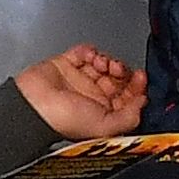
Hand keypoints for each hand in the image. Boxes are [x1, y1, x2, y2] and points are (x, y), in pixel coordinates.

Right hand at [14, 45, 147, 142]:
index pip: (128, 97)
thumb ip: (129, 117)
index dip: (136, 87)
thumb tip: (143, 102)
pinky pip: (84, 52)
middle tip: (117, 69)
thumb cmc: (62, 120)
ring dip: (106, 59)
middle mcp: (93, 96)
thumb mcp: (104, 127)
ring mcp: (80, 79)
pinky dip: (89, 51)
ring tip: (101, 63)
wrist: (34, 105)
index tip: (140, 78)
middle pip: (117, 77)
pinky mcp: (66, 64)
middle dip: (121, 71)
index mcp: (103, 113)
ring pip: (103, 63)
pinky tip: (89, 56)